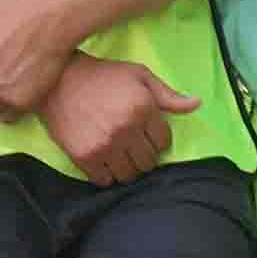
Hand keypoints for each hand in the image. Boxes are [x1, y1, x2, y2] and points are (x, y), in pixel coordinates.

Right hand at [40, 57, 194, 183]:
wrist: (60, 81)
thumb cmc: (103, 76)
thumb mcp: (139, 76)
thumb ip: (168, 95)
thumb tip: (197, 104)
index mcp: (143, 108)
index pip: (164, 142)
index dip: (157, 138)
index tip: (146, 133)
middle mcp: (126, 129)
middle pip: (148, 163)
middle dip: (143, 155)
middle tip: (132, 144)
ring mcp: (105, 145)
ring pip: (128, 176)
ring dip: (126, 167)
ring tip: (118, 153)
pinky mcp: (84, 156)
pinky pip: (104, 181)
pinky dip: (106, 175)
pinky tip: (103, 159)